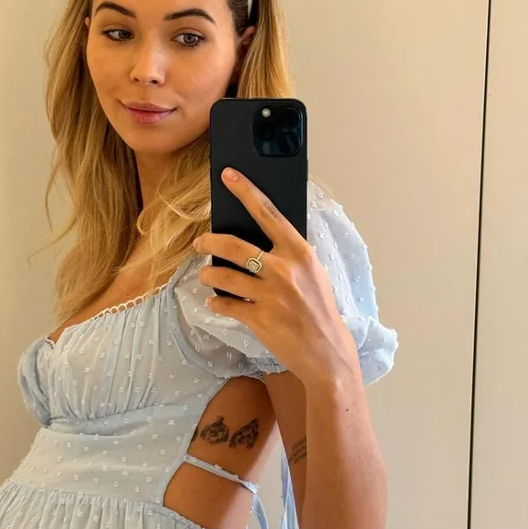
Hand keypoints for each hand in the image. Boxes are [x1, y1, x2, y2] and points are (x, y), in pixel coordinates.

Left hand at [193, 167, 356, 384]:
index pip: (268, 213)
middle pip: (234, 245)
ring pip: (223, 276)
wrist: (328, 352)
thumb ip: (290, 255)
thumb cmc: (320, 310)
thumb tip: (259, 237)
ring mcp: (270, 296)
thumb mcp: (314, 274)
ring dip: (209, 274)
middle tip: (199, 242)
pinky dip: (216, 302)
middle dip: (209, 241)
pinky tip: (216, 302)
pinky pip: (225, 304)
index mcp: (300, 253)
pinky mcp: (259, 319)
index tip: (228, 175)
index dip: (246, 191)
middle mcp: (284, 270)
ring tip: (207, 275)